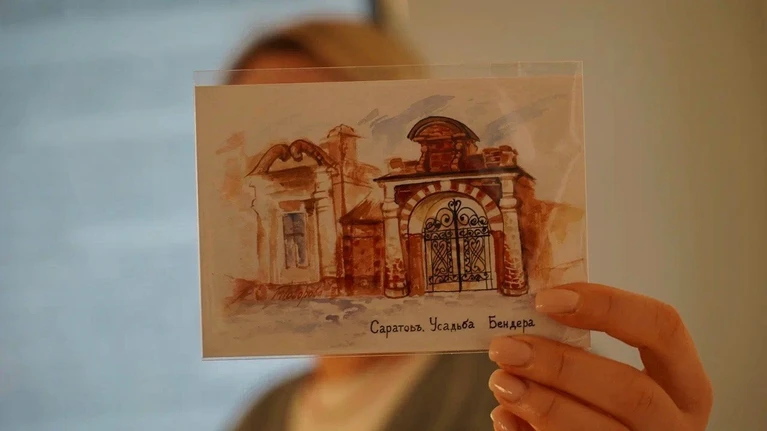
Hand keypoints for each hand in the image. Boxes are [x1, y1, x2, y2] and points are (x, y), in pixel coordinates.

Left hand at [487, 283, 712, 430]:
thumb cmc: (604, 407)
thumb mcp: (610, 375)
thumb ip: (577, 349)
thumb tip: (523, 327)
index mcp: (685, 385)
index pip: (663, 328)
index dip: (607, 306)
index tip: (545, 299)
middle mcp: (675, 424)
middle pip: (630, 391)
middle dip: (561, 366)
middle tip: (507, 349)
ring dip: (543, 404)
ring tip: (502, 382)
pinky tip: (505, 416)